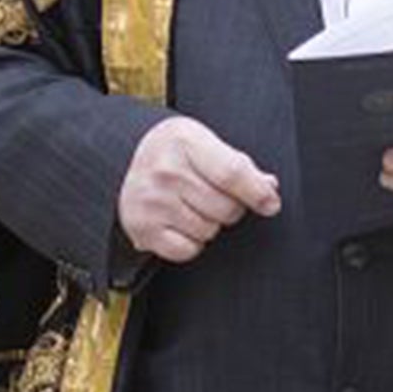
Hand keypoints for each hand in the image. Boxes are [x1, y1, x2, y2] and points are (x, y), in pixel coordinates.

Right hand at [117, 115, 280, 264]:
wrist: (121, 159)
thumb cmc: (172, 150)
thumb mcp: (203, 142)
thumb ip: (237, 164)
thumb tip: (268, 188)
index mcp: (185, 141)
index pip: (232, 173)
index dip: (258, 192)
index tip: (271, 204)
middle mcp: (165, 171)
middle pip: (226, 208)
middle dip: (231, 207)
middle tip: (215, 195)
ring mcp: (152, 202)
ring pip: (209, 231)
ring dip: (210, 224)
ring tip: (193, 205)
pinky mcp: (142, 229)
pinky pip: (188, 250)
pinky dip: (190, 243)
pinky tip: (180, 222)